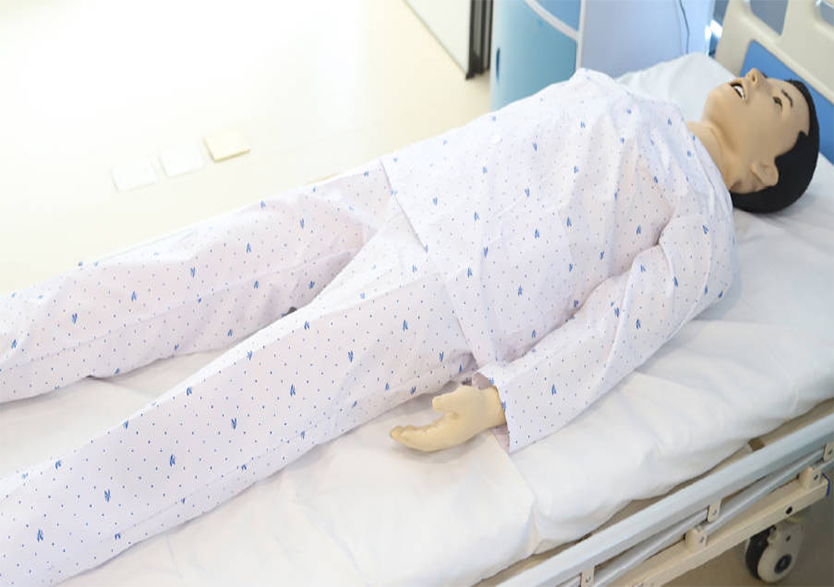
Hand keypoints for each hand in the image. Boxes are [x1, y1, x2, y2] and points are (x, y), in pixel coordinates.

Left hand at [390, 384, 504, 451]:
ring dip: (411, 438)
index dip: (412, 438)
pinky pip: (429, 436)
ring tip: (397, 431)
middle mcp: (447, 439)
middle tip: (393, 433)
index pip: (427, 440)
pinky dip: (418, 434)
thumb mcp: (462, 397)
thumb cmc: (475, 402)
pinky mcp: (446, 430)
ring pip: (425, 442)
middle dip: (408, 440)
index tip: (399, 433)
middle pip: (424, 444)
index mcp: (449, 434)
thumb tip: (434, 404)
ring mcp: (447, 436)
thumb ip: (448, 401)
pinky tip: (410, 429)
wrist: (489, 408)